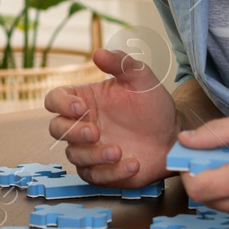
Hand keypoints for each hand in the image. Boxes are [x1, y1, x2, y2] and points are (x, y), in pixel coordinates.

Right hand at [44, 48, 175, 186]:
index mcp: (84, 100)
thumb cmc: (153, 105)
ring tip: (118, 151)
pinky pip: (94, 176)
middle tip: (95, 132)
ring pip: (73, 156)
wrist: (173, 136)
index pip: (55, 100)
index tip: (82, 108)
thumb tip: (98, 52)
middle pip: (56, 129)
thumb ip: (121, 63)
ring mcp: (90, 150)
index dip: (61, 104)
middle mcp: (82, 125)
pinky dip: (110, 173)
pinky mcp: (102, 171)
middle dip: (72, 132)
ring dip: (93, 155)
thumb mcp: (141, 78)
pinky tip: (131, 164)